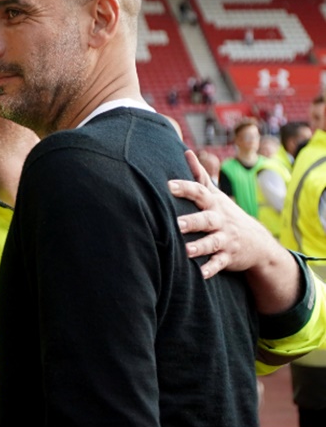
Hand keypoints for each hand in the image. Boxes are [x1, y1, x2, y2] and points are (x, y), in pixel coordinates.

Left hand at [169, 150, 282, 278]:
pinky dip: (211, 269)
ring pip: (212, 242)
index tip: (168, 185)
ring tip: (186, 250)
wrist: (257, 242)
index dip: (185, 188)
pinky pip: (220, 263)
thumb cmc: (225, 213)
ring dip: (200, 247)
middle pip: (206, 219)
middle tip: (175, 223)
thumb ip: (199, 175)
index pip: (200, 192)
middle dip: (192, 221)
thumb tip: (186, 152)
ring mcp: (226, 239)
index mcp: (214, 204)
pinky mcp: (229, 257)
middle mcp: (220, 220)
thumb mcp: (215, 194)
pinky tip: (200, 274)